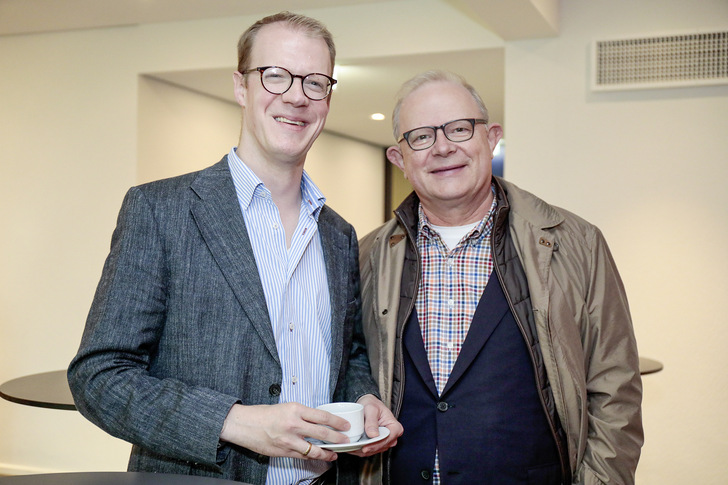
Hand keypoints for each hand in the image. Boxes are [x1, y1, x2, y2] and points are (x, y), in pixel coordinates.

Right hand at [219, 402, 352, 460]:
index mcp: (295, 409)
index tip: (345, 425)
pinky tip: (319, 457)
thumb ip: (302, 414)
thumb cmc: (263, 414)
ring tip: (335, 453)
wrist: (244, 424)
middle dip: (337, 438)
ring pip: (314, 449)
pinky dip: (313, 457)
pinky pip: (302, 456)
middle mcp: (293, 424)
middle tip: (346, 440)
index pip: (322, 416)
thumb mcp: (286, 407)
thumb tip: (318, 421)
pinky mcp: (283, 451)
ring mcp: (288, 440)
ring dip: (327, 452)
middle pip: (322, 433)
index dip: (337, 422)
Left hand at [349, 394, 402, 456]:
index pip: (387, 439)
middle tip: (355, 447)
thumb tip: (373, 435)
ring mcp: (385, 441)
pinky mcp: (377, 444)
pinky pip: (370, 450)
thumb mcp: (371, 409)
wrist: (368, 404)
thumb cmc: (372, 404)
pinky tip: (353, 447)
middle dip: (368, 448)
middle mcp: (392, 436)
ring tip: (351, 447)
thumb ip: (372, 421)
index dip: (376, 444)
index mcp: (395, 427)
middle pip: (381, 446)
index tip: (365, 447)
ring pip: (374, 450)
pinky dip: (361, 450)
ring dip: (363, 451)